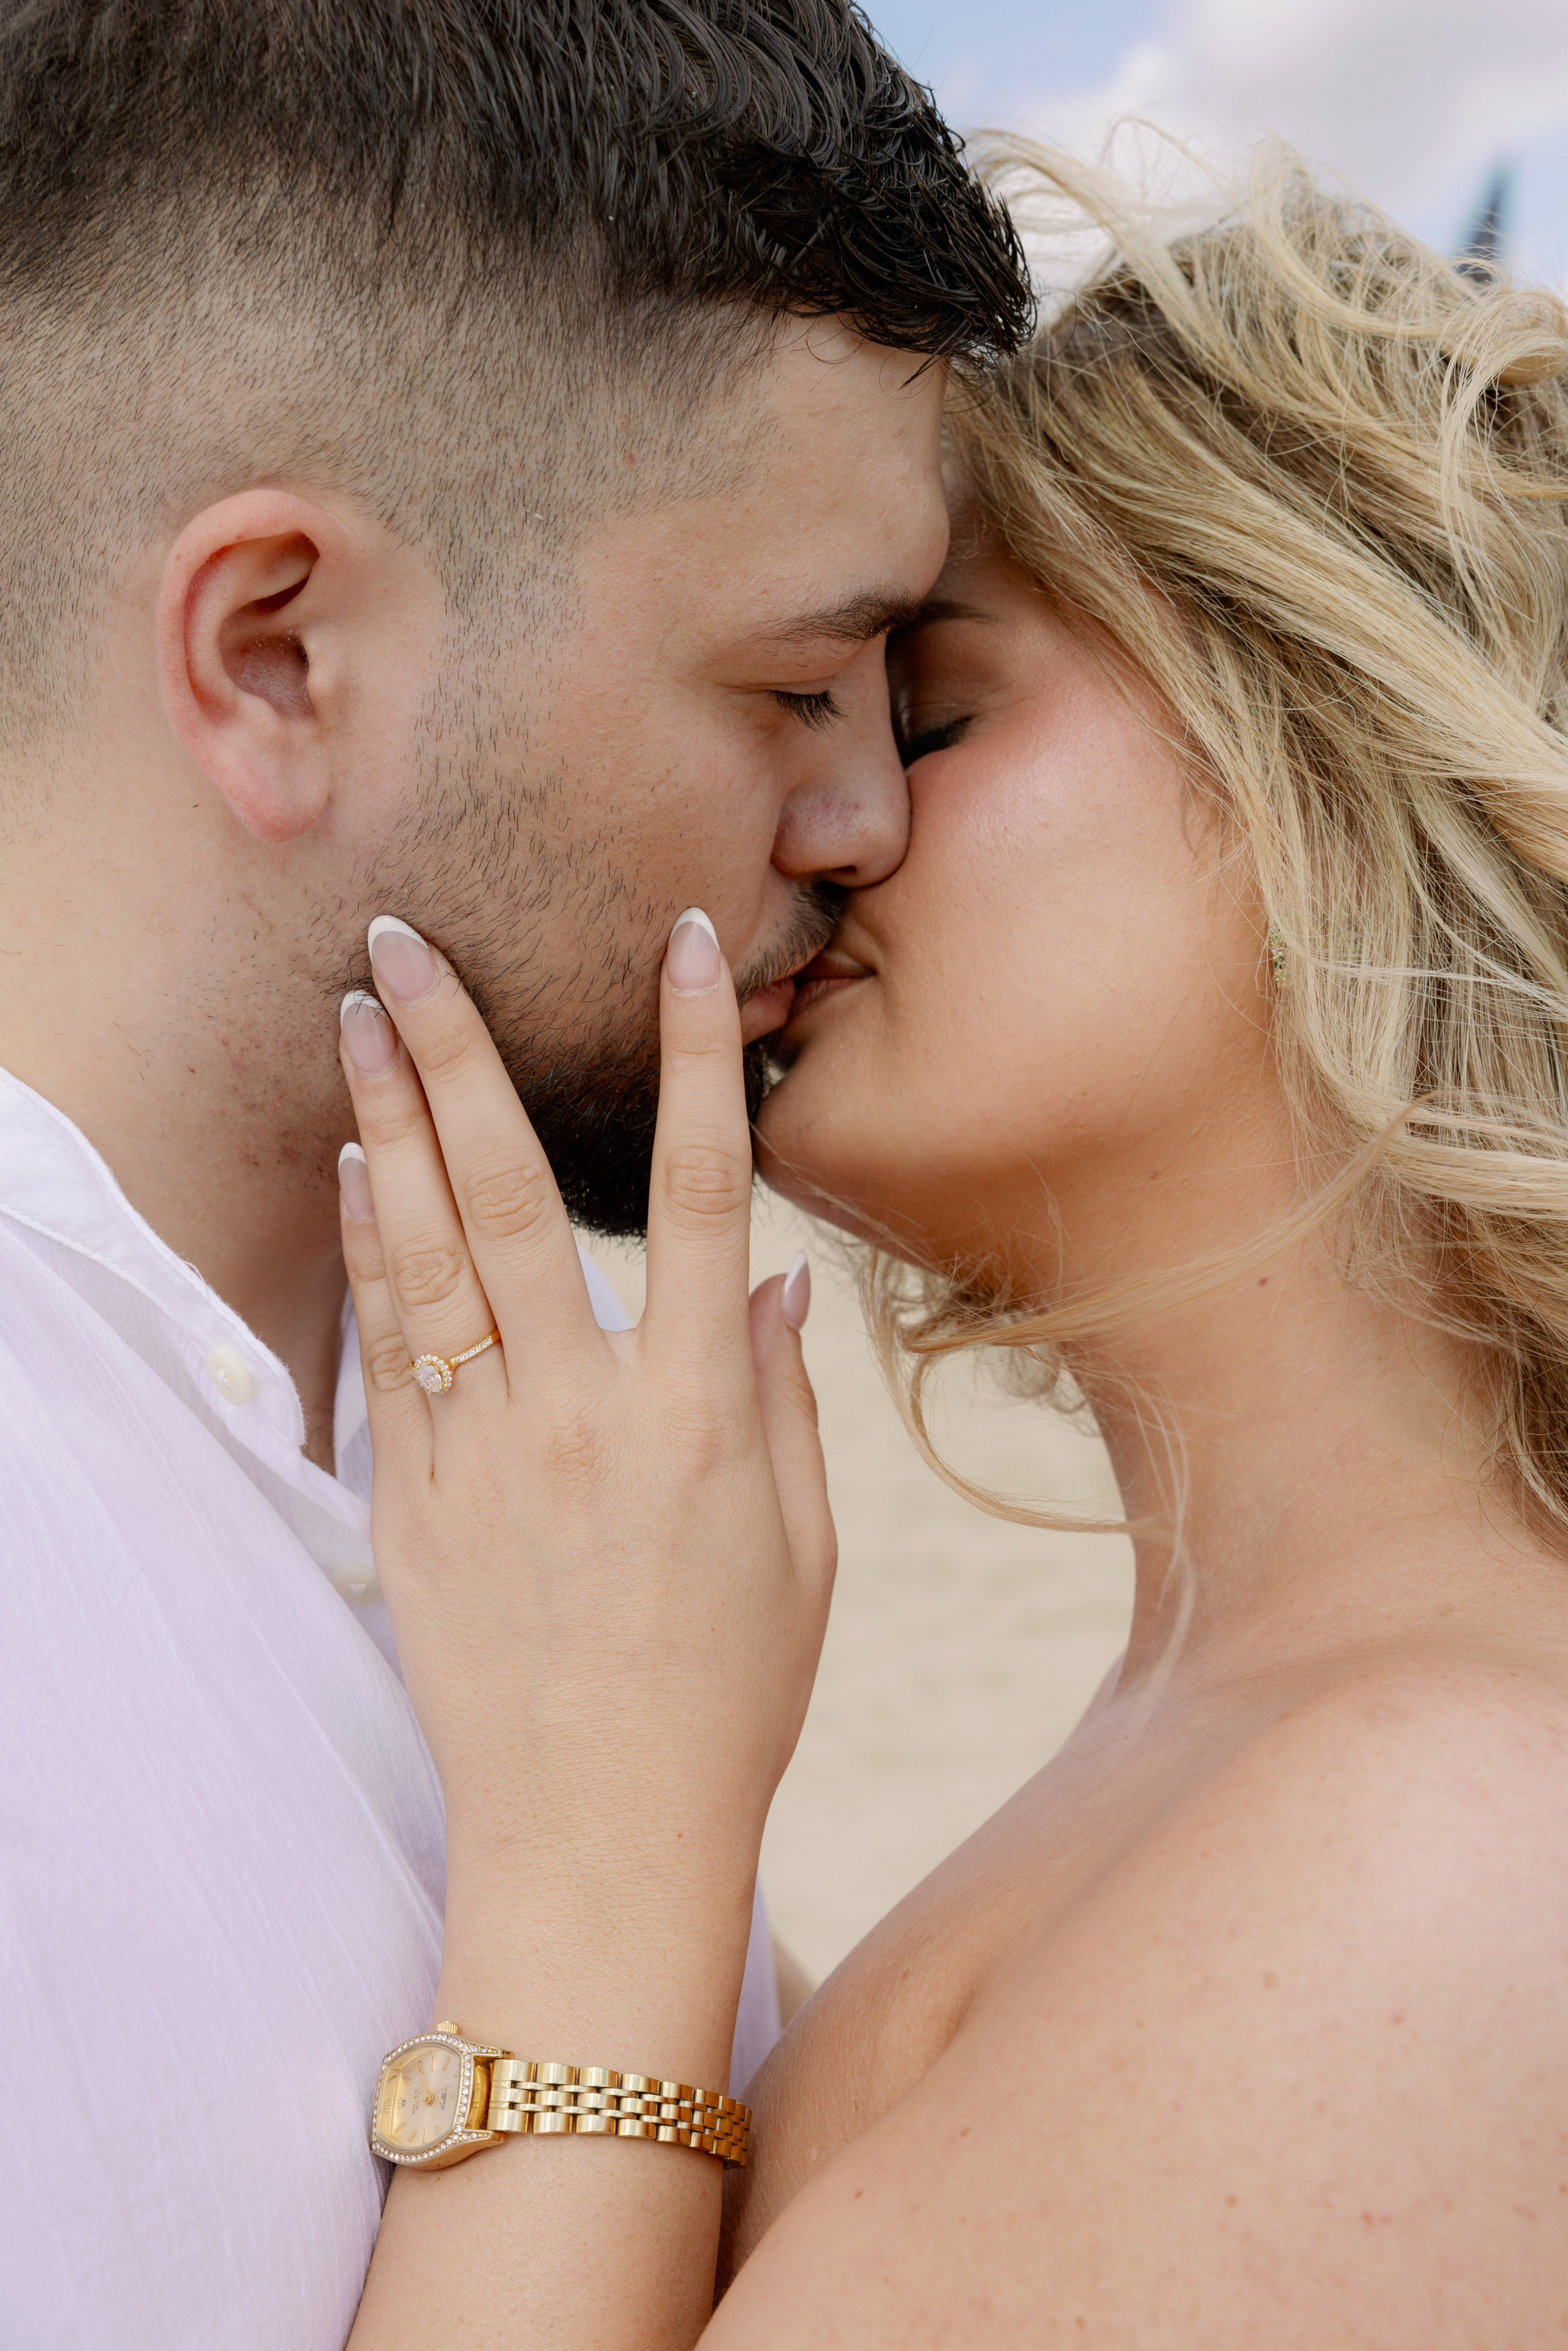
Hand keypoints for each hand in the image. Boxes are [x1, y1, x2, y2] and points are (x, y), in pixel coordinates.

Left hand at [335, 909, 833, 2053]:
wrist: (599, 1835)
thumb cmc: (728, 1695)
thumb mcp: (803, 1550)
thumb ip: (782, 1403)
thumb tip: (777, 1281)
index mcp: (703, 1415)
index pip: (711, 1194)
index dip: (699, 1057)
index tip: (689, 946)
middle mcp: (588, 1414)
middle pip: (520, 1194)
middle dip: (462, 1052)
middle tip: (407, 939)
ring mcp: (488, 1457)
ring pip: (431, 1255)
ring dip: (391, 1122)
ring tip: (354, 1014)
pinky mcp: (415, 1506)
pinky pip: (388, 1350)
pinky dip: (372, 1249)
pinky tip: (358, 1165)